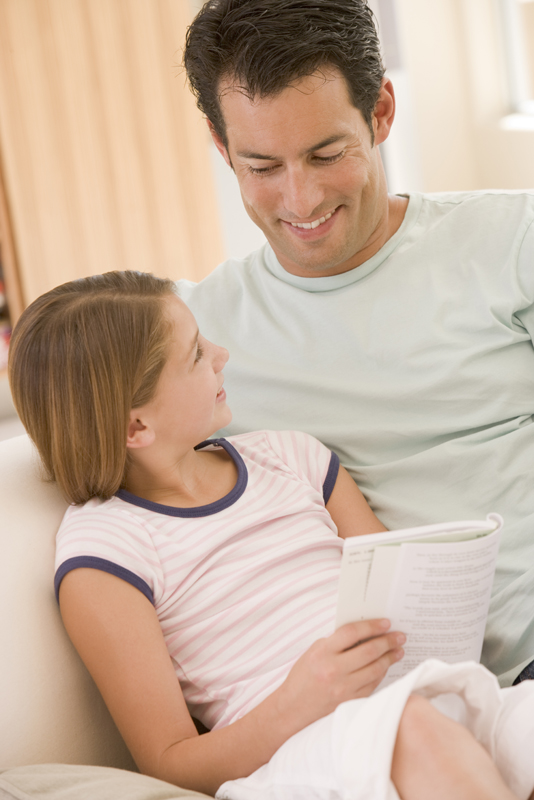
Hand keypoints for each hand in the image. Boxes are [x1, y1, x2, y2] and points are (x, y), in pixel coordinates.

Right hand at [275, 619, 404, 729]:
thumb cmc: (303, 676)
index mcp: (322, 652)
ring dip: (390, 658)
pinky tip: (385, 666)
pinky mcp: (350, 702)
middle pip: (369, 651)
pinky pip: (372, 685)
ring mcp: (343, 688)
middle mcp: (333, 670)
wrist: (293, 708)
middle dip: (388, 641)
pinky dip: (381, 673)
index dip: (371, 626)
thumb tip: (364, 633)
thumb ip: (336, 642)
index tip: (386, 623)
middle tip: (400, 636)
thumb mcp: (314, 651)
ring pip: (375, 669)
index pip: (352, 633)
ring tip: (398, 651)